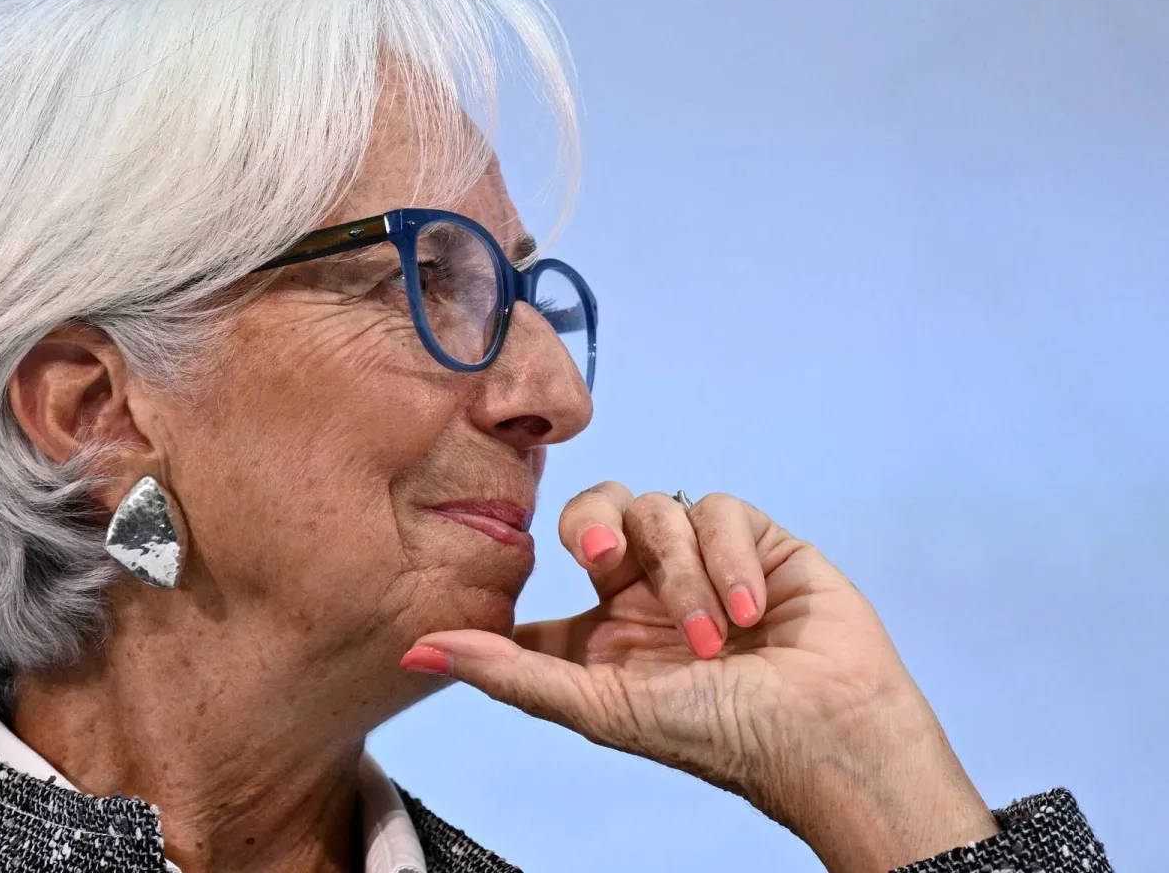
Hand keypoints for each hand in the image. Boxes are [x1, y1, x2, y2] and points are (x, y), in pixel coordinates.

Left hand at [402, 486, 999, 872]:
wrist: (829, 734)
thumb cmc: (718, 735)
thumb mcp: (600, 707)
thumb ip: (507, 672)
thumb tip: (414, 652)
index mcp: (601, 636)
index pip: (543, 583)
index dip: (528, 563)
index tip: (528, 569)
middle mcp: (645, 594)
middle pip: (591, 513)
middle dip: (594, 522)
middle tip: (604, 553)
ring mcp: (699, 563)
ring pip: (658, 509)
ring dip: (684, 576)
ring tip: (717, 640)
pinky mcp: (755, 541)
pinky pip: (716, 508)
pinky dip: (728, 559)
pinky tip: (751, 613)